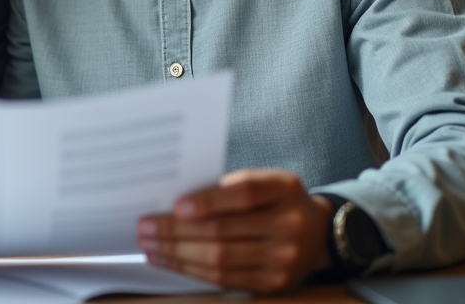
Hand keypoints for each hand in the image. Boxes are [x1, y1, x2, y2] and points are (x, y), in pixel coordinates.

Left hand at [137, 169, 333, 292]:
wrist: (319, 233)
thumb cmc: (275, 200)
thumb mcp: (263, 181)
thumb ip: (227, 187)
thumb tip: (173, 203)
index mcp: (284, 189)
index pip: (244, 193)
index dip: (208, 200)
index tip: (176, 206)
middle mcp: (290, 224)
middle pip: (224, 230)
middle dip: (177, 231)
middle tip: (145, 227)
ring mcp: (284, 258)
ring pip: (220, 258)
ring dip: (177, 253)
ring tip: (149, 246)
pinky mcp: (274, 283)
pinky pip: (224, 278)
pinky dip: (191, 270)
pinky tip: (169, 260)